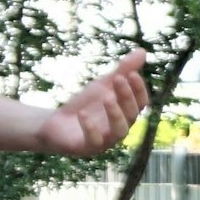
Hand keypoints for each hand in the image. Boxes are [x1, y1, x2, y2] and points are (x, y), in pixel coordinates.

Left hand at [35, 49, 150, 157]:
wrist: (56, 123)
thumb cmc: (85, 104)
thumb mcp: (103, 84)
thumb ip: (122, 70)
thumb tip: (143, 51)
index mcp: (127, 114)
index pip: (141, 102)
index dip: (138, 89)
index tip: (131, 73)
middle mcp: (120, 128)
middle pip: (132, 115)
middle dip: (126, 96)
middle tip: (117, 79)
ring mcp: (105, 141)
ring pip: (119, 131)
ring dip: (116, 114)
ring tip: (107, 97)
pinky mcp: (87, 148)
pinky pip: (94, 141)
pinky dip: (90, 128)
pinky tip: (83, 114)